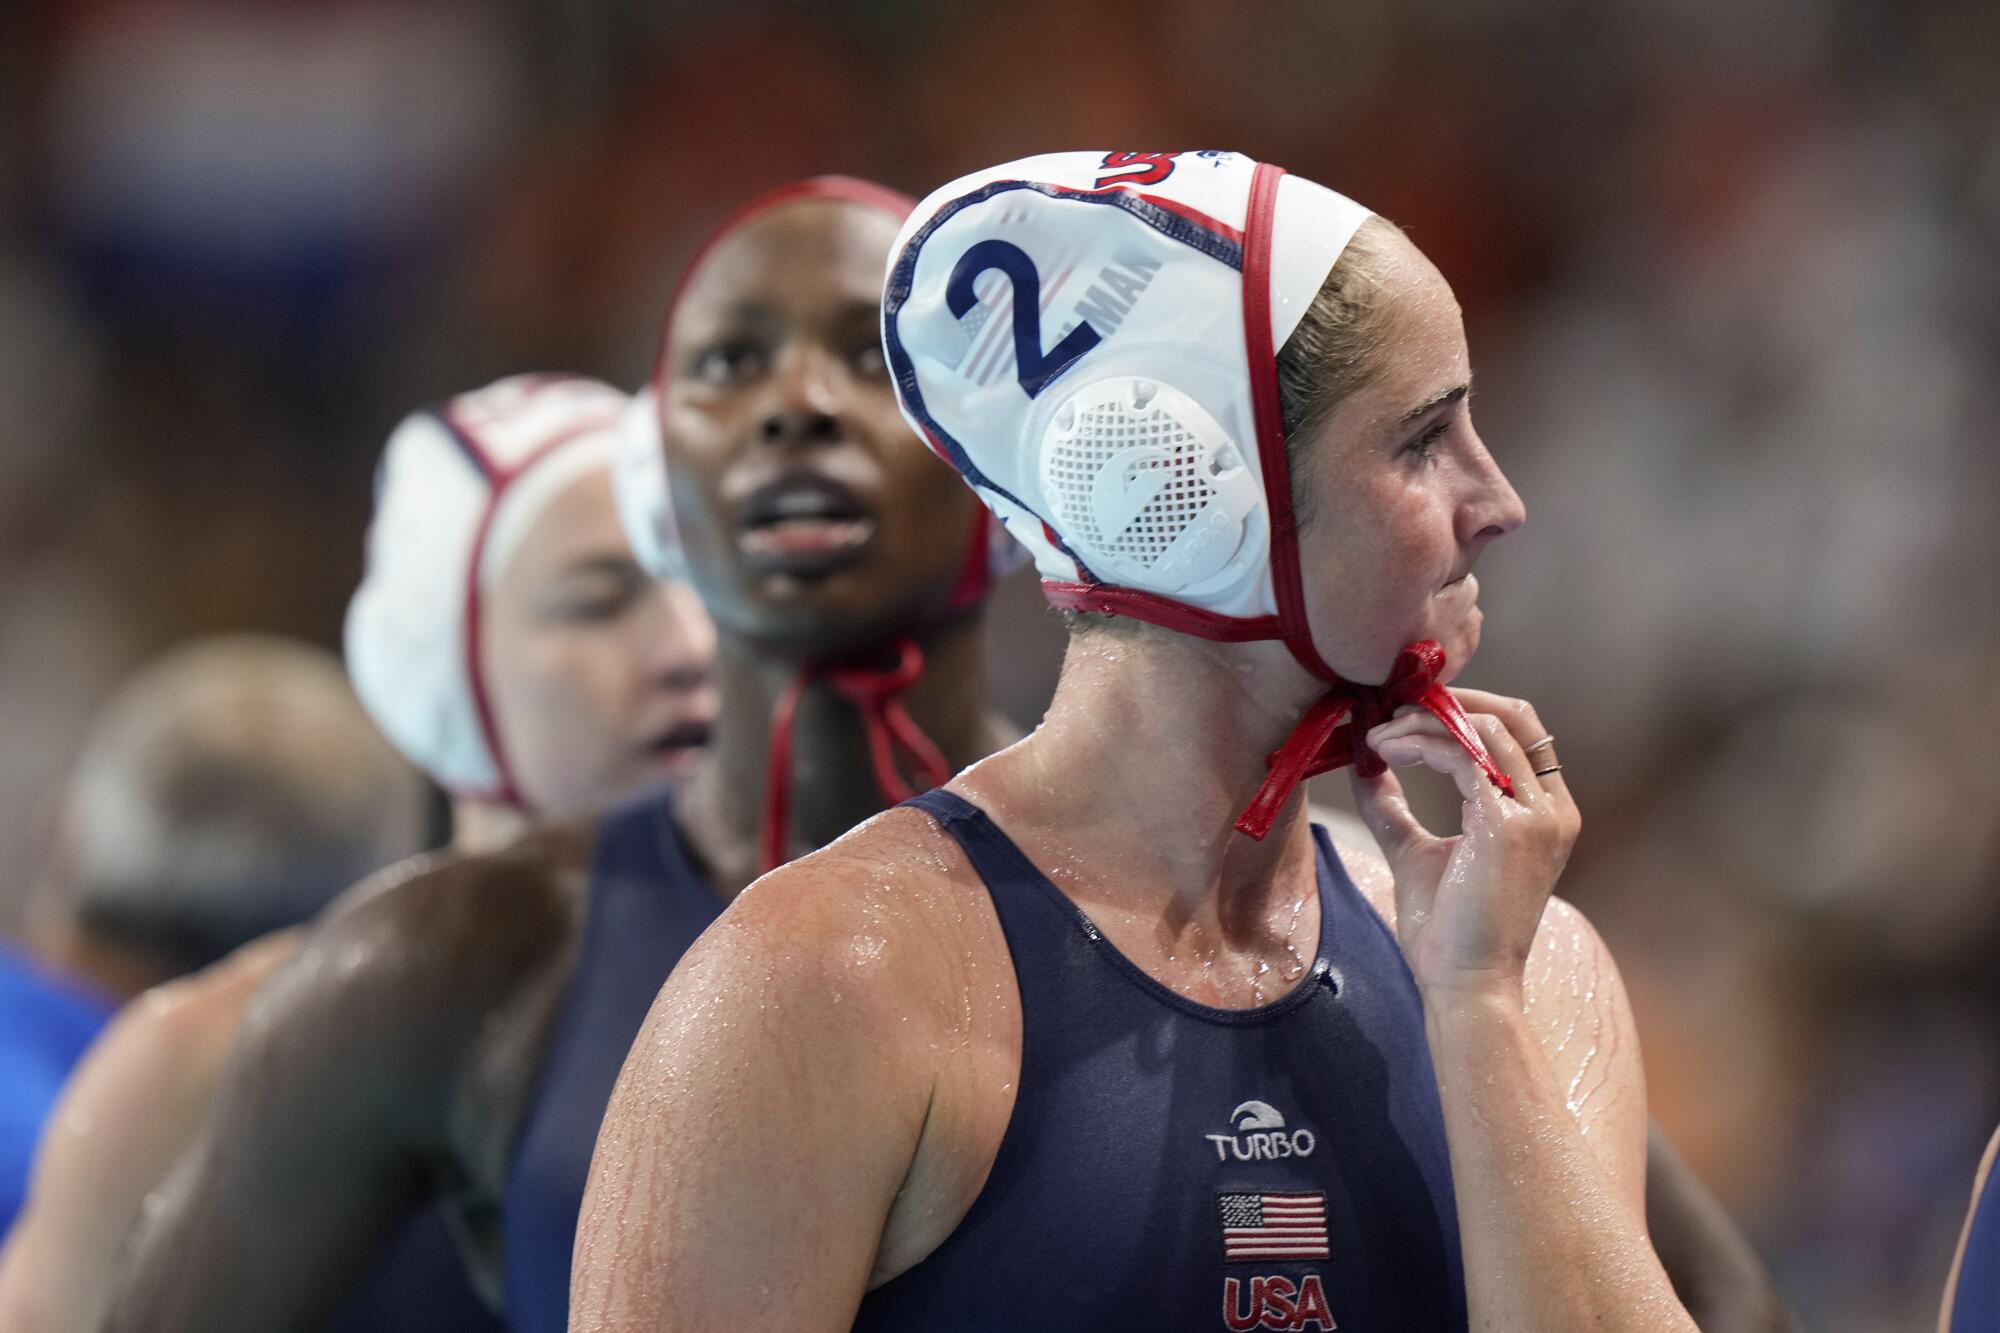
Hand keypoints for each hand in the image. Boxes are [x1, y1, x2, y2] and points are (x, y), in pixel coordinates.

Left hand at [1350, 688, 1578, 999]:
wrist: (1465, 985)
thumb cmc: (1448, 931)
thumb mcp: (1417, 852)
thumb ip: (1394, 807)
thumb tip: (1365, 764)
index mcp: (1544, 812)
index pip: (1517, 731)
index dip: (1464, 708)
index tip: (1407, 711)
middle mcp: (1551, 807)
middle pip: (1510, 715)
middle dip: (1449, 701)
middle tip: (1393, 707)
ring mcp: (1536, 814)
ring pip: (1483, 728)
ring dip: (1423, 722)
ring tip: (1378, 736)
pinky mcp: (1506, 825)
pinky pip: (1462, 754)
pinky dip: (1420, 743)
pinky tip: (1385, 752)